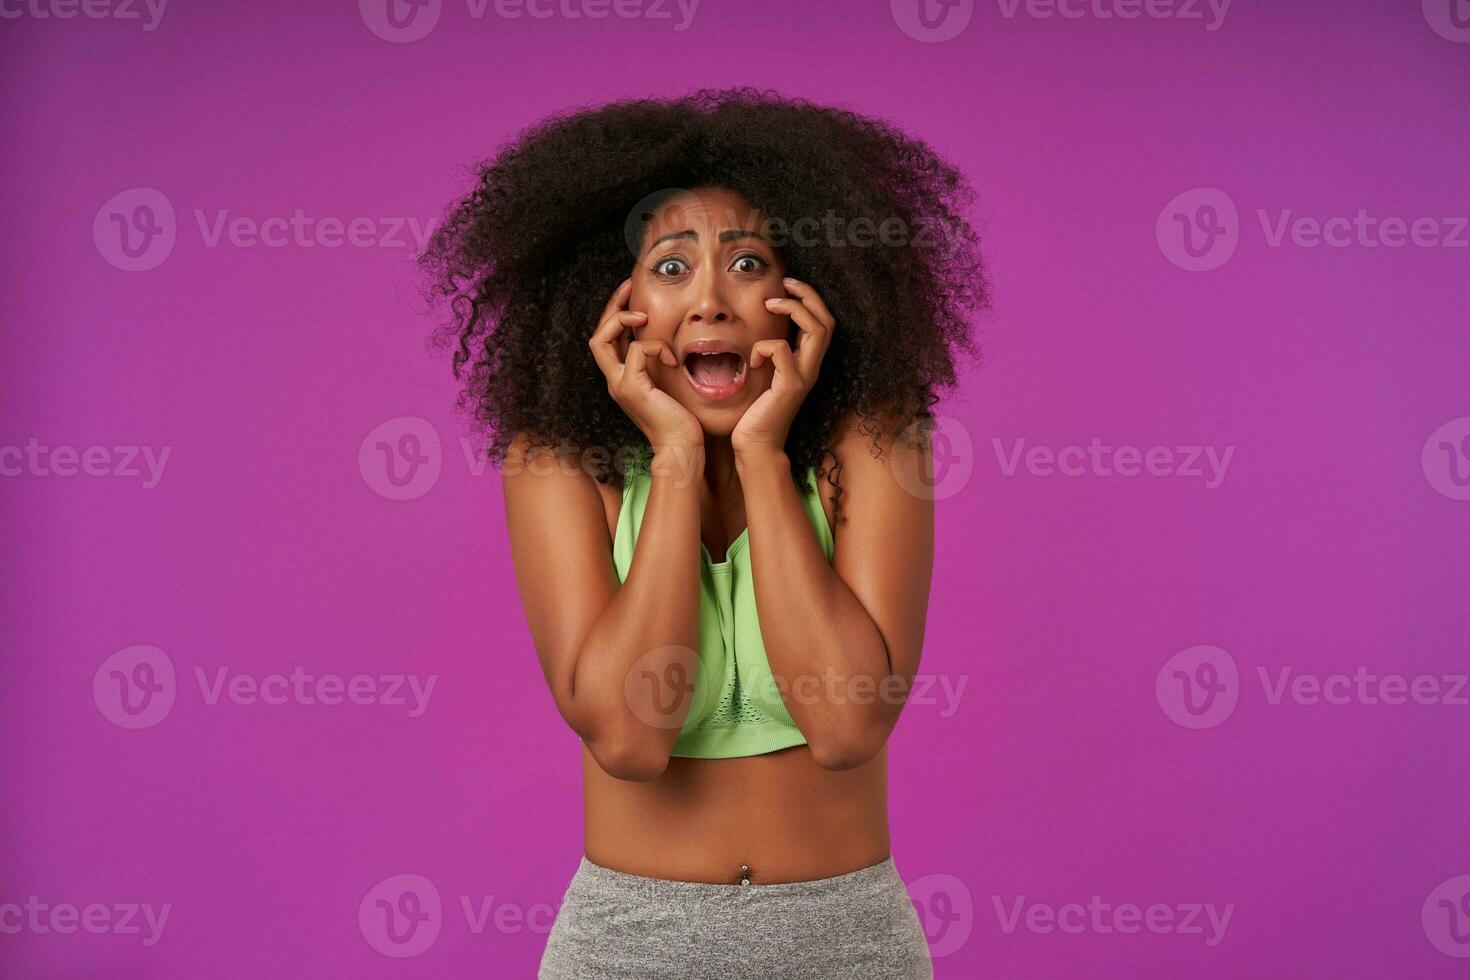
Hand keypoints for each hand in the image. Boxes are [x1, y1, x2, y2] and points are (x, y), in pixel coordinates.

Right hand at [588, 279, 703, 452]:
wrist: (682, 447)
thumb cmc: (682, 419)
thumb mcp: (670, 384)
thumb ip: (663, 363)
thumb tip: (672, 340)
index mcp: (622, 378)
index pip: (607, 339)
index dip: (615, 312)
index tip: (632, 293)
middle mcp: (614, 380)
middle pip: (597, 334)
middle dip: (611, 305)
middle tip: (630, 286)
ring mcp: (619, 384)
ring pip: (601, 339)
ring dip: (622, 319)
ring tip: (645, 315)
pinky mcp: (632, 388)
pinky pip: (635, 350)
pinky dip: (654, 346)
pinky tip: (671, 359)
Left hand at [731, 277, 835, 456]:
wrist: (756, 445)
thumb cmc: (756, 412)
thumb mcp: (765, 375)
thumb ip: (770, 355)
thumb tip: (760, 329)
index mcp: (807, 364)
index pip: (823, 322)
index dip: (810, 299)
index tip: (787, 285)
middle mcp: (812, 368)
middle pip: (827, 320)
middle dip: (808, 295)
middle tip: (784, 284)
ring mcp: (804, 377)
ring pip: (817, 329)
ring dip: (794, 309)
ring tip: (770, 306)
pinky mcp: (790, 386)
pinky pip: (782, 350)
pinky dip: (764, 347)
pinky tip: (752, 360)